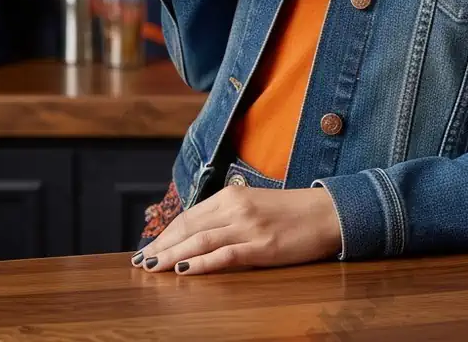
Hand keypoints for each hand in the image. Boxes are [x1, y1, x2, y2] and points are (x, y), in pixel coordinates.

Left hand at [131, 185, 341, 274]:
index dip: (166, 233)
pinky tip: (185, 271)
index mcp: (233, 195)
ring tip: (153, 268)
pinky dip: (202, 264)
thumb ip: (228, 215)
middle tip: (141, 262)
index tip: (149, 247)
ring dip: (173, 255)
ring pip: (200, 241)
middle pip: (189, 228)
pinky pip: (224, 256)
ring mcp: (249, 227)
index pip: (189, 216)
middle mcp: (237, 207)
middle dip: (162, 246)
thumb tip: (198, 234)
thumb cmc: (291, 212)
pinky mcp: (262, 246)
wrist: (327, 213)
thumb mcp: (255, 205)